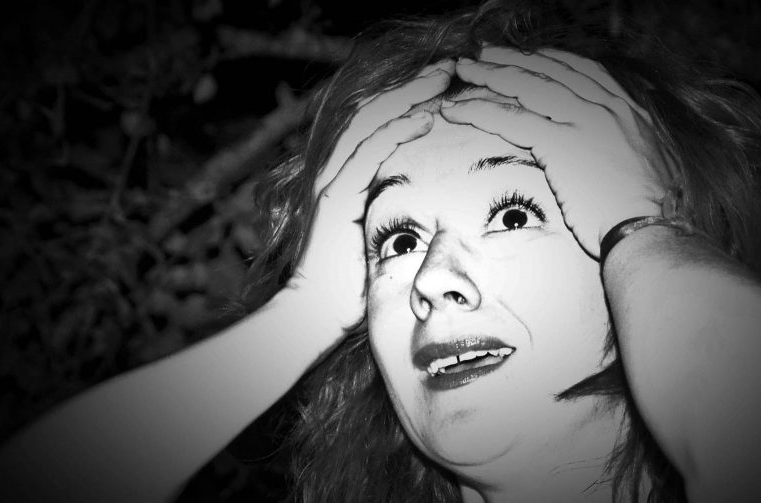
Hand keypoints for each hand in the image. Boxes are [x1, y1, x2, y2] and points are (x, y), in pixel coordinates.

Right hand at [291, 60, 454, 329]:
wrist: (308, 319)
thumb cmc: (346, 291)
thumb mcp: (375, 243)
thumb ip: (393, 216)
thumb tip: (427, 211)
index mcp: (345, 180)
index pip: (379, 125)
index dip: (412, 99)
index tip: (448, 86)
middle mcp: (334, 173)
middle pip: (376, 111)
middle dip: (414, 85)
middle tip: (452, 65)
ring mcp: (331, 183)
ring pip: (372, 122)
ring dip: (411, 96)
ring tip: (445, 76)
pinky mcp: (334, 199)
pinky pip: (368, 153)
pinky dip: (398, 129)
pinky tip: (427, 114)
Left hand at [439, 47, 665, 257]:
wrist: (652, 231)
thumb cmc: (651, 212)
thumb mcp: (651, 164)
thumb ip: (628, 144)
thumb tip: (613, 148)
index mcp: (629, 109)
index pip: (582, 70)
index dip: (549, 60)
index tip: (527, 57)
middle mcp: (608, 107)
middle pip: (550, 71)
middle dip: (513, 59)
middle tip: (485, 54)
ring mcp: (585, 122)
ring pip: (528, 87)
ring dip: (490, 76)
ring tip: (465, 70)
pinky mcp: (561, 145)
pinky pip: (512, 119)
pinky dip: (480, 111)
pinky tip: (459, 109)